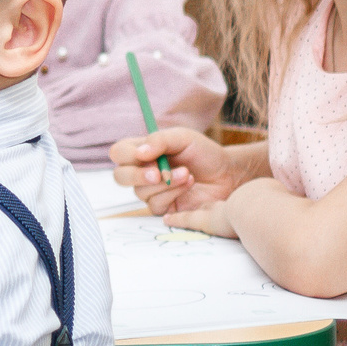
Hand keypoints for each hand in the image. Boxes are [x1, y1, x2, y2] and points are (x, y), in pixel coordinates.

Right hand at [112, 128, 240, 214]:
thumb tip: (140, 153)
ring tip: (187, 173)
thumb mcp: (183, 137)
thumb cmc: (204, 153)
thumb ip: (160, 140)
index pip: (119, 153)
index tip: (145, 154)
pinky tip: (189, 183)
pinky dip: (173, 193)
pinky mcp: (164, 208)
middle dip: (138, 175)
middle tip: (157, 173)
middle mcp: (142, 172)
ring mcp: (152, 191)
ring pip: (141, 192)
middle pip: (120, 177)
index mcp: (142, 151)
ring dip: (165, 182)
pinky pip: (156, 205)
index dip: (127, 155)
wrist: (227, 173)